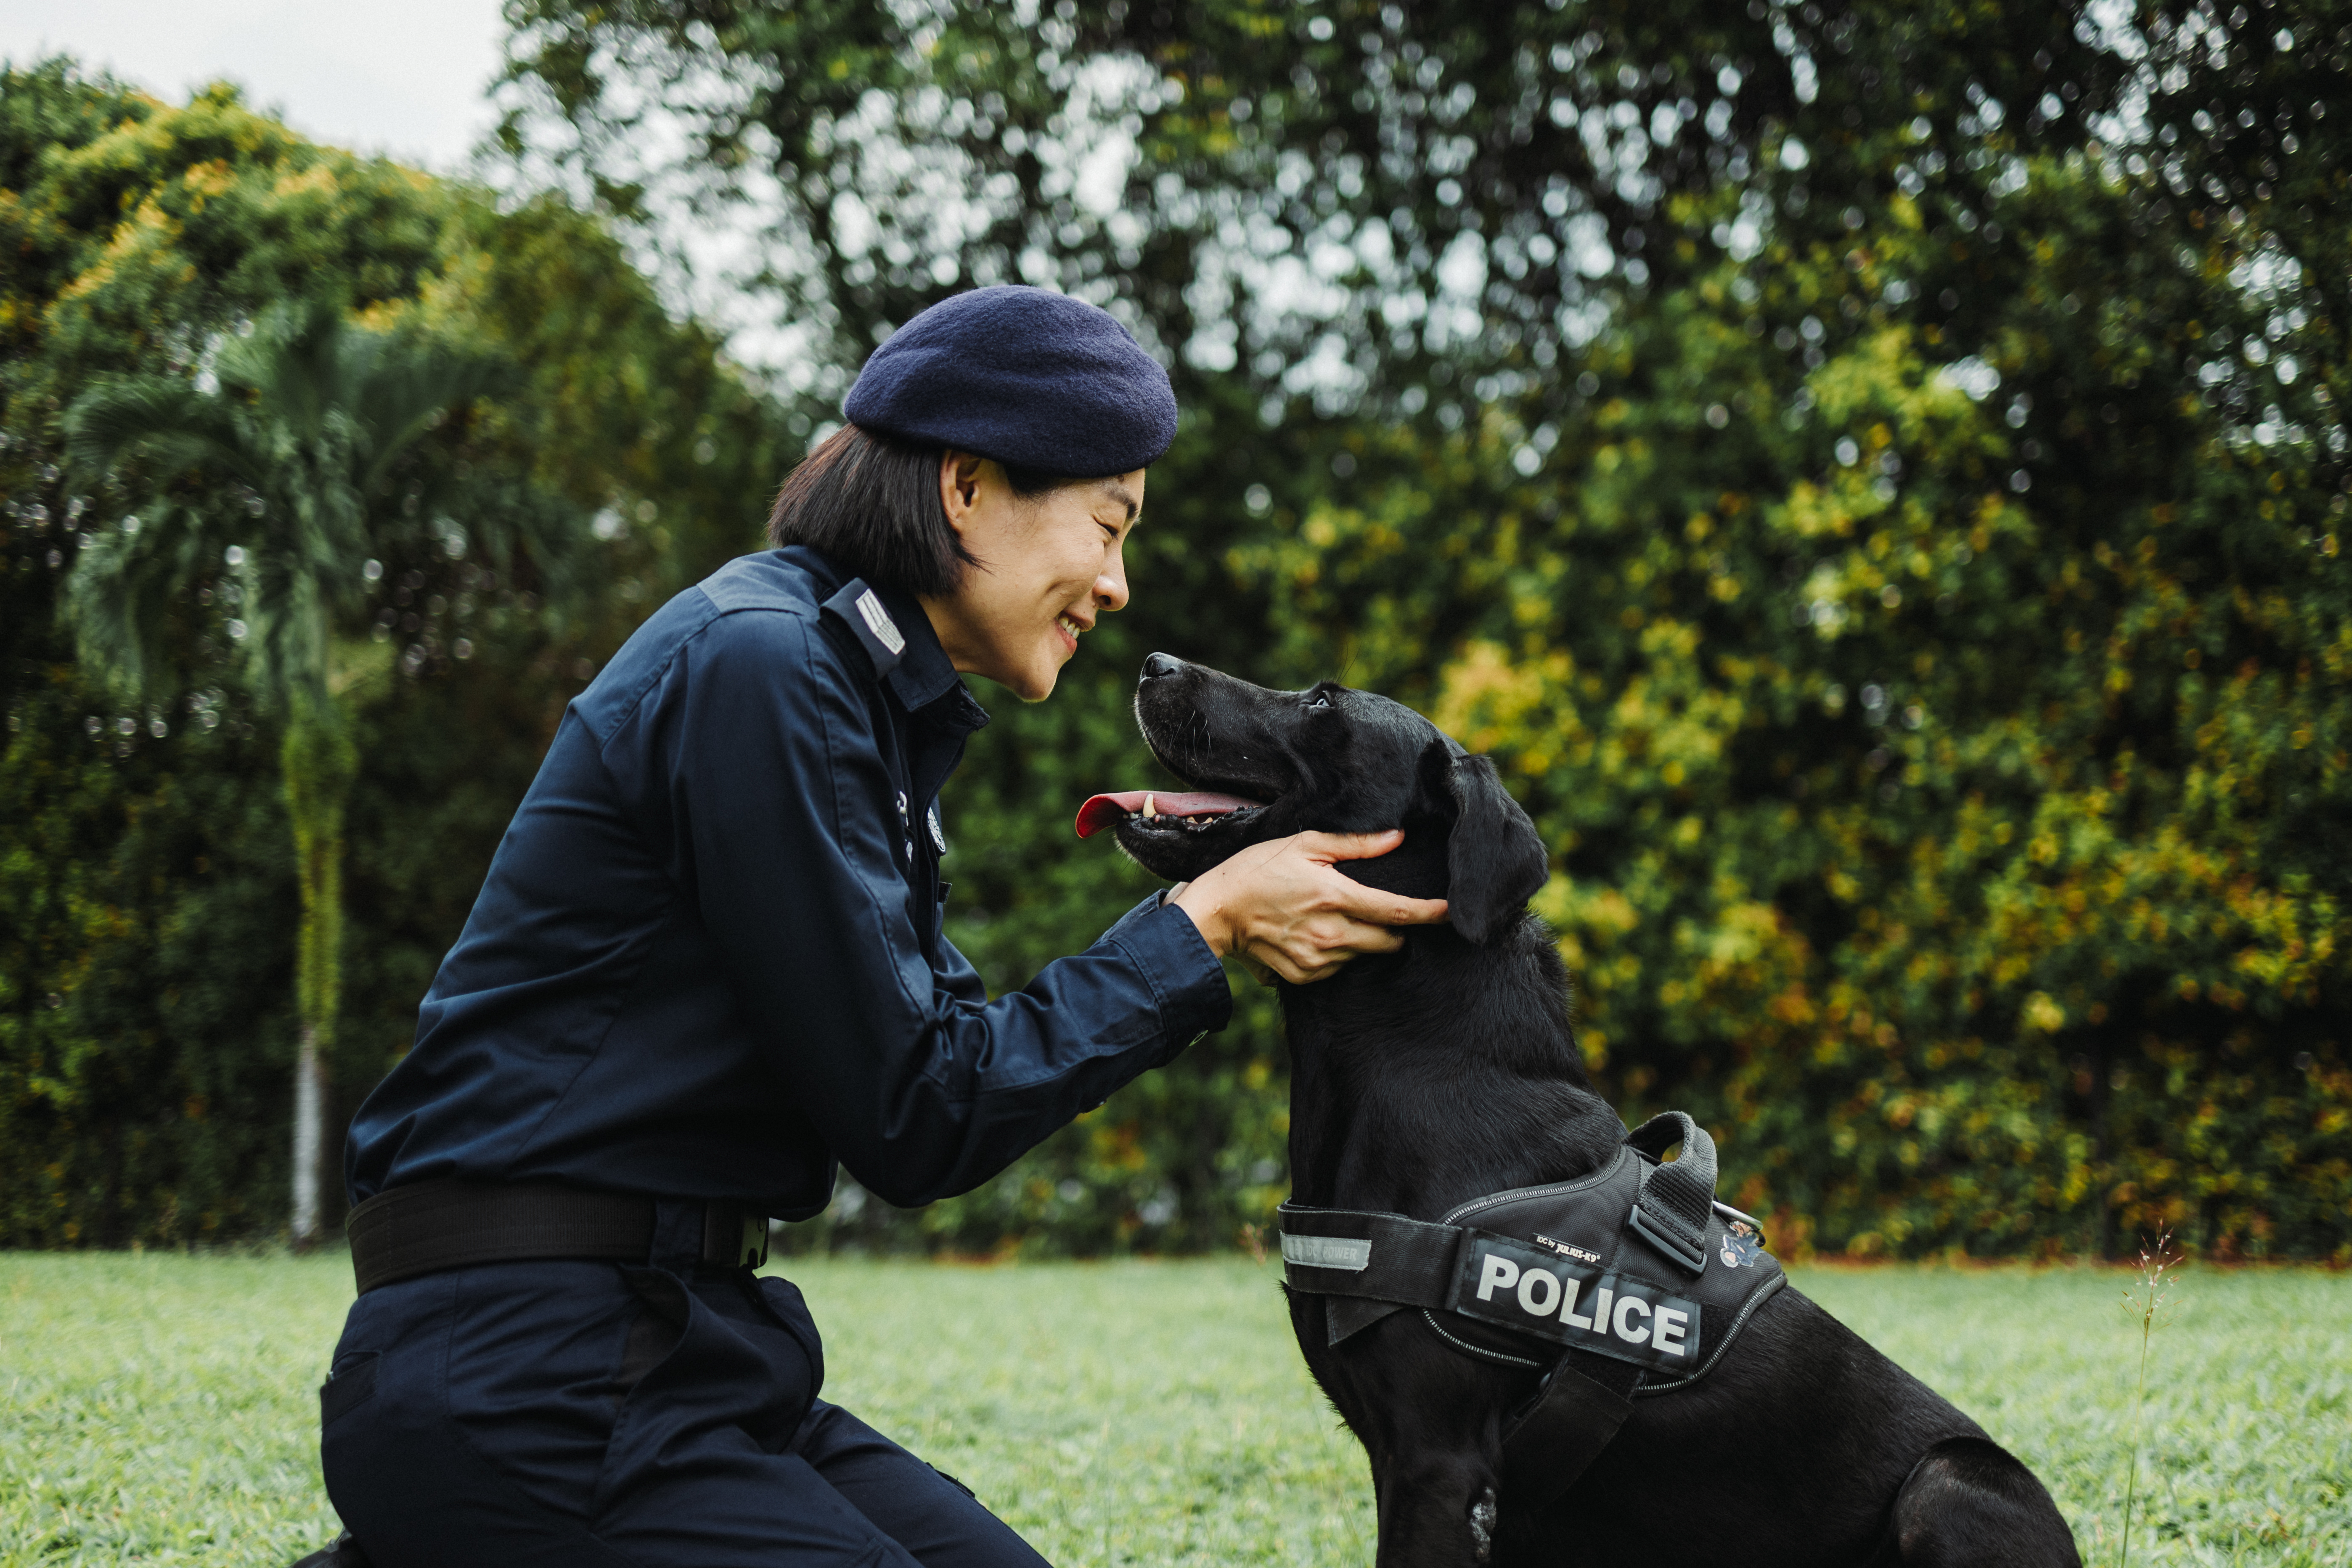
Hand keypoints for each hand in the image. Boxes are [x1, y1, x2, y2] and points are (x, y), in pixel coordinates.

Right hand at [1170, 830, 1449, 983]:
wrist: (1216, 911)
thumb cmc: (1258, 869)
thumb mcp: (1305, 845)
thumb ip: (1356, 845)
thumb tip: (1397, 838)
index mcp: (1335, 897)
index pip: (1396, 911)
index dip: (1430, 913)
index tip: (1453, 913)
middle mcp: (1331, 934)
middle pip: (1389, 942)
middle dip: (1395, 930)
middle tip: (1379, 911)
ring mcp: (1317, 960)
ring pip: (1364, 955)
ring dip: (1363, 940)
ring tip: (1335, 918)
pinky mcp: (1303, 976)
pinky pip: (1338, 969)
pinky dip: (1338, 953)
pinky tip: (1316, 934)